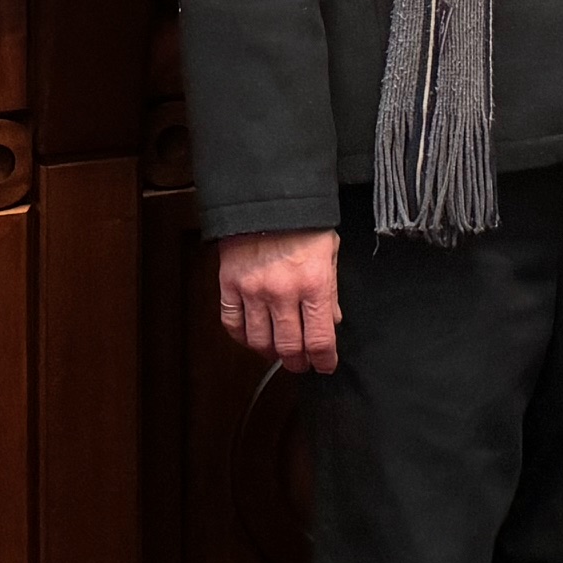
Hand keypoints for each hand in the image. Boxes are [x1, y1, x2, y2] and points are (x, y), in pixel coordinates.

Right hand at [217, 228, 341, 373]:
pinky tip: (252, 337)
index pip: (320, 339)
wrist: (268, 196)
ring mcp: (253, 290)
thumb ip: (331, 290)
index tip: (325, 366)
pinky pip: (232, 324)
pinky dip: (242, 337)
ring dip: (270, 353)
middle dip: (298, 362)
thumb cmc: (303, 221)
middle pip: (289, 347)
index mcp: (314, 283)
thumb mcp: (330, 251)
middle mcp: (283, 292)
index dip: (324, 360)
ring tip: (278, 351)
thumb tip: (332, 321)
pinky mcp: (230, 285)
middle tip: (301, 363)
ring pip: (259, 342)